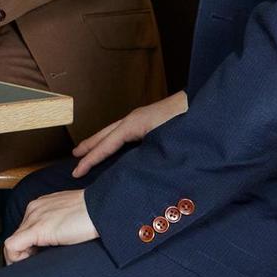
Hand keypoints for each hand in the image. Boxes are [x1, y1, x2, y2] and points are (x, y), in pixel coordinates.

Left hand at [2, 189, 97, 263]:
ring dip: (20, 258)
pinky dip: (15, 258)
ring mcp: (34, 218)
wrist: (103, 208)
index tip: (38, 259)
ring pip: (12, 242)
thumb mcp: (71, 219)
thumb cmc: (94, 215)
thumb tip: (57, 245)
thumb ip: (59, 228)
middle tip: (34, 267)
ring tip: (33, 268)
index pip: (25, 230)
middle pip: (17, 236)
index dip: (28, 248)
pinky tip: (30, 265)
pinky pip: (12, 246)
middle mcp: (34, 209)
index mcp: (41, 206)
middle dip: (23, 254)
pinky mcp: (38, 229)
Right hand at [70, 90, 187, 177]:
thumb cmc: (187, 122)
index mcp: (134, 124)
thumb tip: (132, 171)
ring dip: (99, 142)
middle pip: (104, 134)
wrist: (203, 104)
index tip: (76, 171)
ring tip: (88, 151)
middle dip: (88, 147)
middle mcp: (133, 119)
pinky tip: (115, 145)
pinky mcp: (149, 119)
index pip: (106, 145)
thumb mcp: (164, 141)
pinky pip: (123, 131)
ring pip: (113, 132)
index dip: (90, 159)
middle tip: (74, 159)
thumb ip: (147, 156)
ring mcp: (140, 118)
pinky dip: (112, 139)